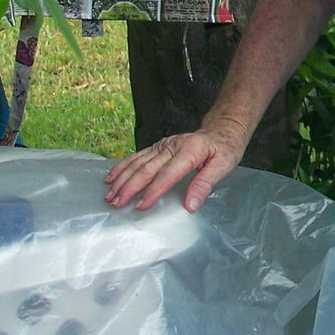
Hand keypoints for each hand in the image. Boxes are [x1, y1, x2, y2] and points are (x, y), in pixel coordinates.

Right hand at [104, 123, 246, 212]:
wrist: (222, 129)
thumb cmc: (225, 148)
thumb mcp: (224, 166)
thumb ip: (205, 184)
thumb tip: (190, 205)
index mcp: (190, 150)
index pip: (168, 174)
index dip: (154, 191)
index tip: (141, 206)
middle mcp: (173, 145)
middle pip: (148, 168)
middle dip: (130, 187)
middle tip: (117, 203)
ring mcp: (165, 144)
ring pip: (139, 162)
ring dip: (122, 178)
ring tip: (110, 194)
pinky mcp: (160, 145)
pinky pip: (138, 156)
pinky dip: (123, 166)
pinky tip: (112, 176)